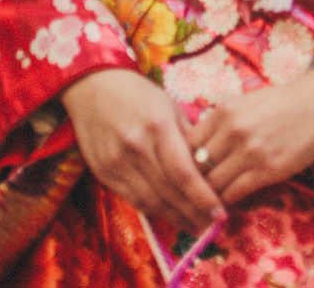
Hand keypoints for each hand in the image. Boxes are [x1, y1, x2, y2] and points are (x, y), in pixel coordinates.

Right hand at [61, 67, 224, 233]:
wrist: (92, 87)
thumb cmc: (139, 95)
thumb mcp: (170, 107)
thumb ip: (190, 136)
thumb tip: (213, 164)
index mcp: (157, 127)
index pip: (183, 172)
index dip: (202, 197)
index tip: (220, 212)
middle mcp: (135, 147)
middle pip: (168, 191)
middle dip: (192, 212)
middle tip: (212, 226)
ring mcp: (116, 162)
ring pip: (149, 200)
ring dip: (174, 217)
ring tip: (195, 226)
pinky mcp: (103, 172)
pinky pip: (132, 198)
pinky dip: (153, 210)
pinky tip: (170, 215)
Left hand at [190, 50, 313, 203]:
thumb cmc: (288, 101)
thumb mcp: (247, 103)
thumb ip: (222, 124)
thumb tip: (198, 151)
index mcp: (222, 111)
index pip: (186, 147)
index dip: (181, 166)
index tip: (184, 178)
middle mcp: (231, 130)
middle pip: (195, 168)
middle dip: (190, 187)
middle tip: (188, 200)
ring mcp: (249, 150)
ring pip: (211, 184)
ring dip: (206, 199)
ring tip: (203, 209)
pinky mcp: (268, 168)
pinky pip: (233, 193)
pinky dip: (225, 204)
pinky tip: (225, 208)